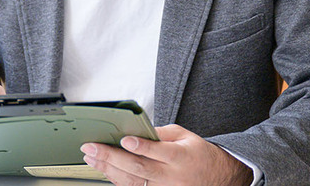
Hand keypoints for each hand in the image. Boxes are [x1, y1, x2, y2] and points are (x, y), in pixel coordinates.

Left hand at [80, 124, 252, 185]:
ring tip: (90, 157)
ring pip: (133, 182)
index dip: (141, 146)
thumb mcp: (185, 135)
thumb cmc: (198, 154)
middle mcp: (172, 176)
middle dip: (111, 157)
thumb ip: (160, 133)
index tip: (124, 139)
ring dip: (108, 169)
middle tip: (91, 147)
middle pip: (139, 168)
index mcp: (181, 157)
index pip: (159, 151)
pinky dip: (117, 179)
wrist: (219, 178)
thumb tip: (134, 129)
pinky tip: (104, 169)